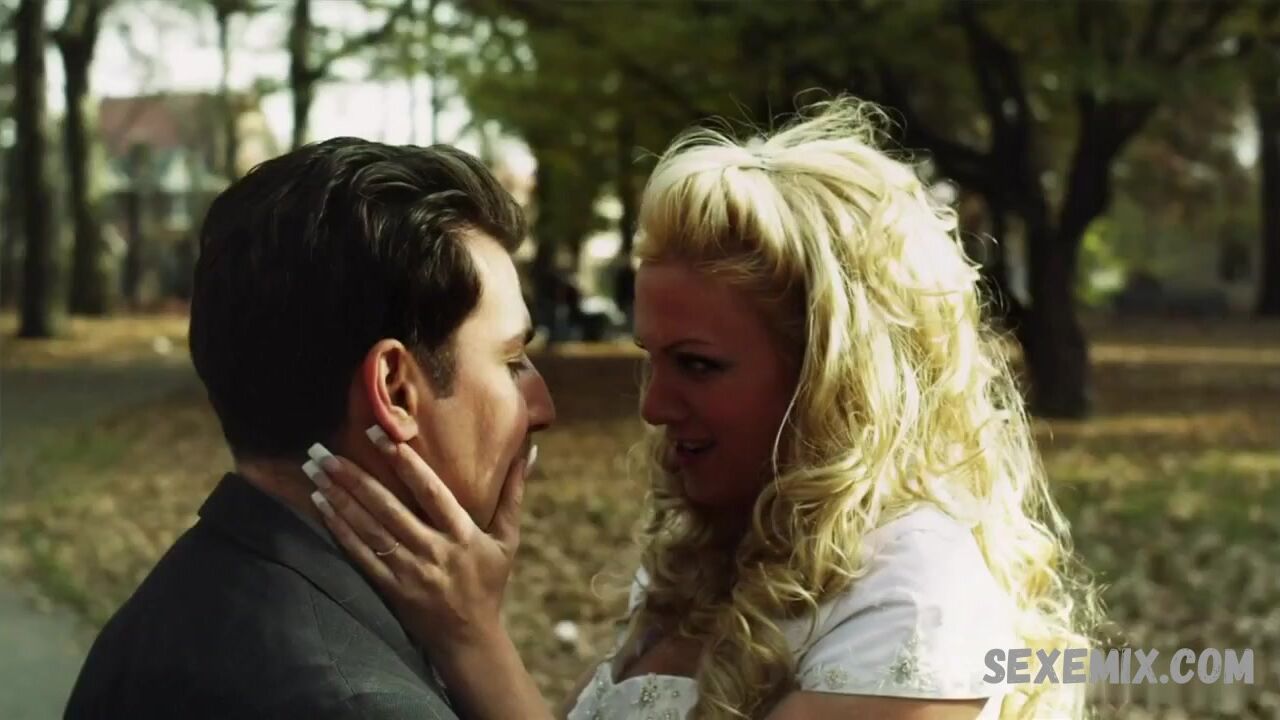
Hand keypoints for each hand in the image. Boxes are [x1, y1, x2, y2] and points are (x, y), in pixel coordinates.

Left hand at [303, 426, 533, 651]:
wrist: (470, 639)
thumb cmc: (489, 583)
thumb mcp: (507, 539)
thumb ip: (513, 494)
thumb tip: (527, 451)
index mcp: (463, 534)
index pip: (431, 492)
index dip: (406, 464)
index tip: (381, 435)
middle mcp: (434, 551)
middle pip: (389, 508)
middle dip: (354, 478)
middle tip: (325, 452)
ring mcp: (410, 572)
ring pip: (369, 529)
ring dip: (340, 499)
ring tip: (315, 472)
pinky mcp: (391, 589)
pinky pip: (359, 556)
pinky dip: (339, 530)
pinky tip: (322, 507)